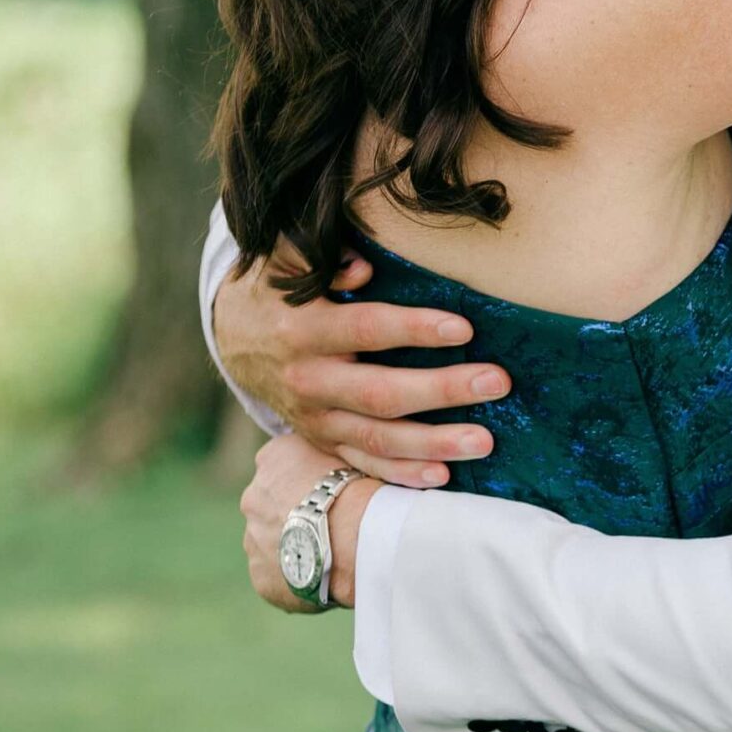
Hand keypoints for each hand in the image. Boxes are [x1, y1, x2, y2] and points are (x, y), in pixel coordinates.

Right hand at [214, 242, 510, 486]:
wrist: (235, 339)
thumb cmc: (276, 289)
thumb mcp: (285, 260)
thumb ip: (320, 256)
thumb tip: (364, 268)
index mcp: (301, 330)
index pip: (365, 330)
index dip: (414, 330)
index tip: (464, 329)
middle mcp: (309, 380)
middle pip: (380, 393)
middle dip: (442, 390)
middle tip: (496, 382)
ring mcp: (315, 419)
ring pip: (378, 438)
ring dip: (434, 443)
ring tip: (485, 441)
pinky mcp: (322, 442)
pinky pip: (364, 464)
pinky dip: (402, 475)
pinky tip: (443, 475)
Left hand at [240, 431, 378, 612]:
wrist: (357, 538)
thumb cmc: (361, 490)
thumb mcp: (344, 450)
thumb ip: (324, 454)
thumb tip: (330, 460)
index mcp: (272, 459)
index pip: (281, 466)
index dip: (306, 482)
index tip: (328, 495)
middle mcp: (252, 497)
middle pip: (269, 506)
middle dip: (293, 516)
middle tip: (330, 527)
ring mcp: (252, 540)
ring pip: (271, 544)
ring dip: (294, 547)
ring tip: (331, 555)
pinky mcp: (261, 577)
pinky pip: (276, 578)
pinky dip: (295, 578)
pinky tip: (323, 577)